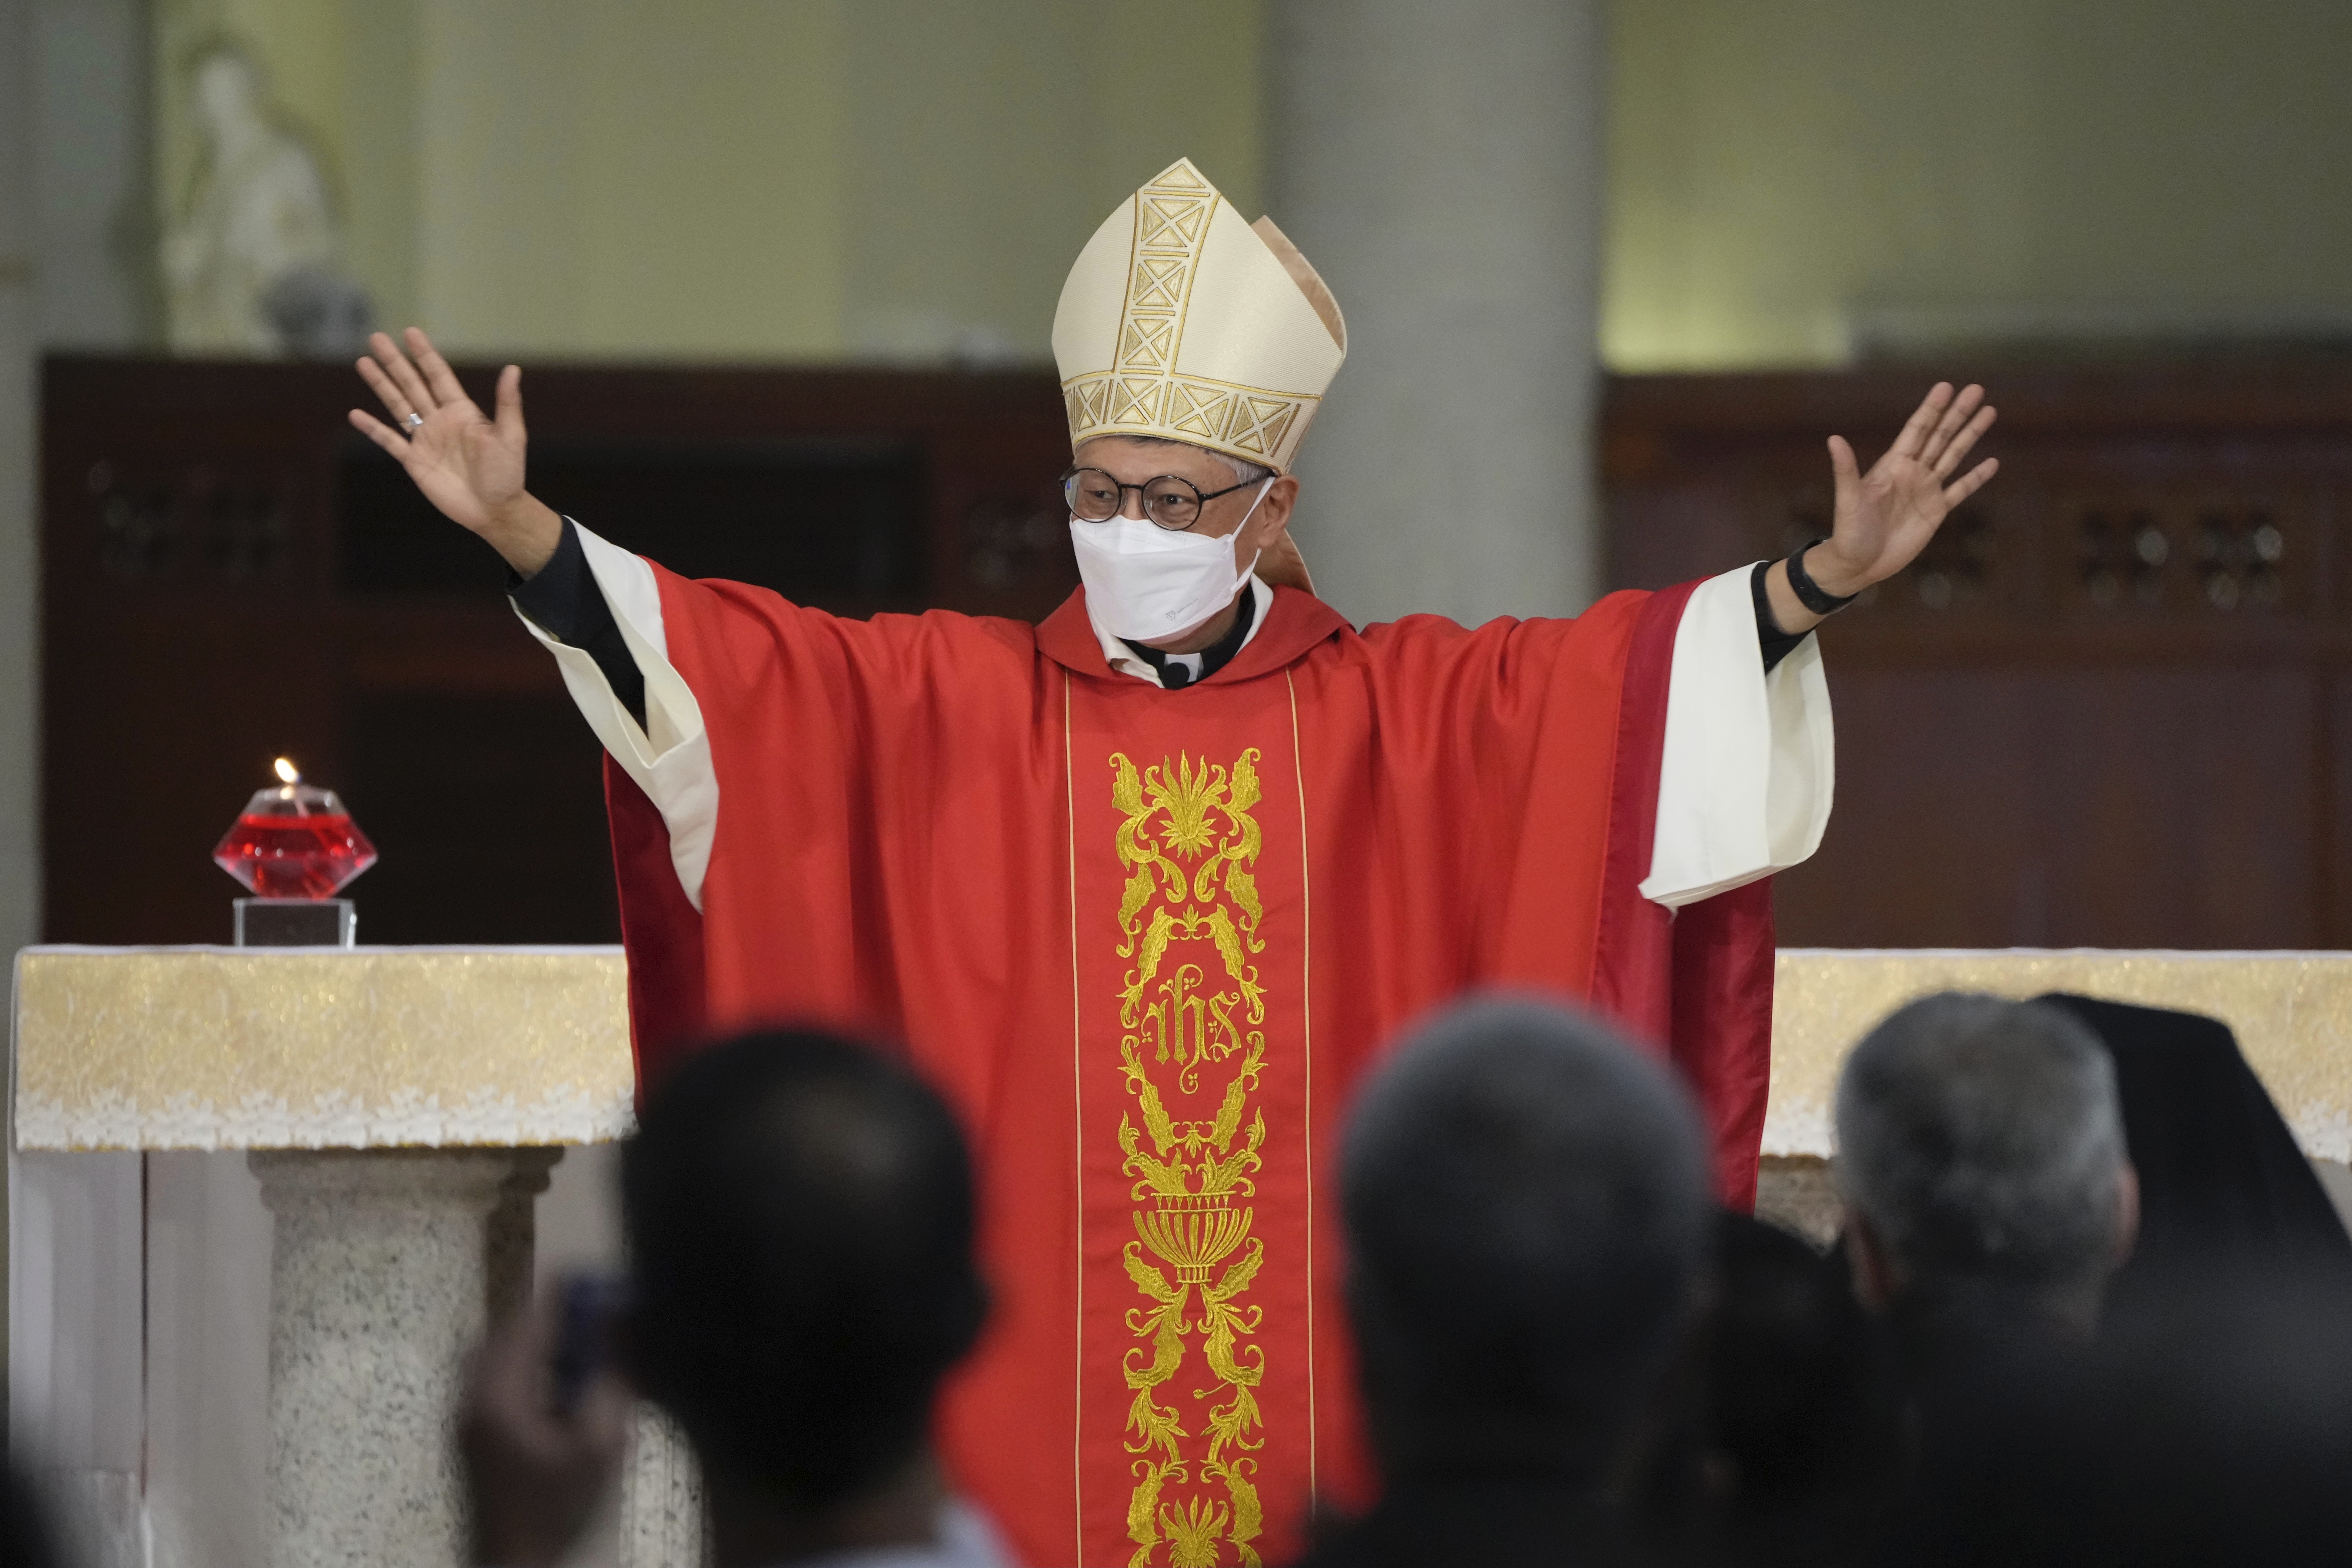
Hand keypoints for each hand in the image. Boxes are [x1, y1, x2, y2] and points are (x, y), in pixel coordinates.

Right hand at [350, 327, 561, 574]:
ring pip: (398, 405)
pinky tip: (356, 414)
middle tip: (376, 338)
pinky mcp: (415, 461)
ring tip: (363, 362)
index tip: (410, 332)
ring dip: (381, 385)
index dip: (425, 354)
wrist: (495, 510)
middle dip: (395, 362)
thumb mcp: (511, 437)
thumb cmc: (508, 475)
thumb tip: (513, 369)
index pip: (439, 376)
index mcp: (462, 411)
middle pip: (413, 384)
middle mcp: (441, 420)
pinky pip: (390, 441)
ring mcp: (426, 439)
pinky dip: (373, 429)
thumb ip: (507, 403)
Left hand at [457, 1291, 631, 1567]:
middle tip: (603, 1319)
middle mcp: (471, 1393)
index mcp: (497, 1392)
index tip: (604, 1281)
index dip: (569, 1295)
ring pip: (506, 1352)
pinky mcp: (474, 1430)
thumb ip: (613, 1379)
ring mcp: (466, 1413)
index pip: (531, 1318)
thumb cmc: (554, 1507)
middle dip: (560, 1318)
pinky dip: (535, 1369)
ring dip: (548, 1344)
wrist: (511, 1563)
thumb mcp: (598, 1445)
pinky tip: (567, 1390)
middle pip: (513, 1329)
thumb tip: (627, 1321)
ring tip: (590, 1355)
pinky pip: (502, 1377)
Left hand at [1809, 381, 1998, 597]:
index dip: (1931, 408)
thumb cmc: (1848, 532)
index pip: (1916, 429)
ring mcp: (1926, 490)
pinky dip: (1976, 477)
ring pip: (1953, 456)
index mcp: (1892, 465)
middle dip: (1957, 413)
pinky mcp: (1936, 511)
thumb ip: (1845, 469)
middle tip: (1977, 389)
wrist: (1858, 564)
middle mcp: (1912, 472)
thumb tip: (1834, 439)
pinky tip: (1991, 462)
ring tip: (1989, 412)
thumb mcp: (1848, 499)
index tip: (1946, 386)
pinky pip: (1960, 490)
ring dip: (1970, 435)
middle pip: (1940, 436)